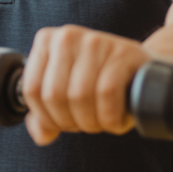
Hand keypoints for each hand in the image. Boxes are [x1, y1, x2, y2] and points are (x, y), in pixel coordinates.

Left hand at [21, 25, 150, 145]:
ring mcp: (95, 41)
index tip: (62, 124)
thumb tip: (41, 135)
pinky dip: (110, 118)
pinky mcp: (122, 52)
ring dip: (91, 123)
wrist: (140, 69)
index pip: (32, 89)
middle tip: (85, 125)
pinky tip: (116, 121)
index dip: (46, 118)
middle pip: (54, 95)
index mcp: (46, 41)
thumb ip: (46, 115)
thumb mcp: (66, 92)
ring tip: (101, 123)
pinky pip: (107, 93)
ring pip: (79, 96)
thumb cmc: (98, 81)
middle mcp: (67, 36)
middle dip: (70, 122)